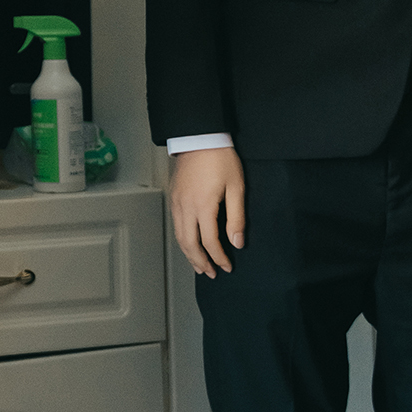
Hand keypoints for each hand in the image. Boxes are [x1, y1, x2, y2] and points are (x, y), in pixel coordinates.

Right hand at [168, 145, 245, 277]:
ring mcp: (177, 202)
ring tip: (199, 265)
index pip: (210, 241)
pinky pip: (176, 225)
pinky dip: (182, 240)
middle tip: (211, 273)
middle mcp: (186, 207)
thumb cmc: (220, 159)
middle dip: (200, 261)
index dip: (219, 257)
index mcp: (203, 206)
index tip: (227, 266)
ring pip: (179, 236)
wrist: (199, 137)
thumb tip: (237, 243)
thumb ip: (236, 217)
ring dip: (189, 254)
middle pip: (190, 244)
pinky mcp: (174, 197)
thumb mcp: (236, 187)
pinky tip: (189, 244)